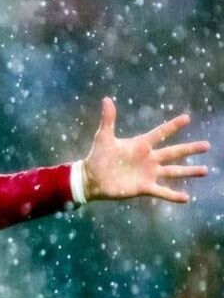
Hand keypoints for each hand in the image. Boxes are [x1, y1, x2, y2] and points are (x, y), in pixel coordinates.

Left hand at [83, 98, 209, 202]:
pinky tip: (186, 198)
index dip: (173, 126)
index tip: (187, 117)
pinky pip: (162, 192)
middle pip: (174, 152)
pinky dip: (173, 196)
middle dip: (190, 149)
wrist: (91, 178)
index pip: (161, 133)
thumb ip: (108, 119)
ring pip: (173, 172)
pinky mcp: (144, 187)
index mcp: (141, 145)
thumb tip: (106, 99)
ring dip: (189, 171)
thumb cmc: (97, 156)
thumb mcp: (103, 137)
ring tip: (205, 170)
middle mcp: (149, 159)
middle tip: (207, 145)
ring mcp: (148, 173)